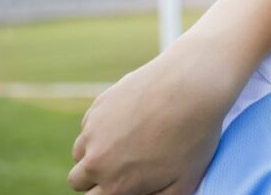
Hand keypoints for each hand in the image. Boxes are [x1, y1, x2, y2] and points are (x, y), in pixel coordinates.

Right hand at [67, 38, 230, 193]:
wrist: (191, 86)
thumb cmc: (193, 137)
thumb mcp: (185, 181)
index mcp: (116, 185)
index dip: (107, 191)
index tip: (122, 182)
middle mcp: (97, 161)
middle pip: (78, 179)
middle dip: (95, 177)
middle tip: (122, 165)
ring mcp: (93, 130)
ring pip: (80, 150)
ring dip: (94, 151)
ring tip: (127, 141)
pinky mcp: (98, 105)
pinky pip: (89, 124)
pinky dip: (102, 125)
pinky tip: (130, 117)